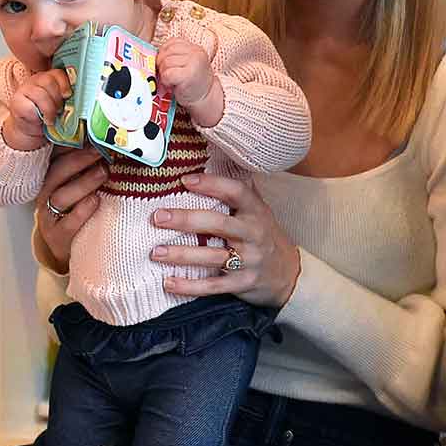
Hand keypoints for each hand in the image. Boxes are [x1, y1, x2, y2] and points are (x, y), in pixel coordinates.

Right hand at [2, 68, 72, 151]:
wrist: (32, 130)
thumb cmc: (50, 116)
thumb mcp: (63, 105)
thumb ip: (70, 98)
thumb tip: (85, 98)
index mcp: (51, 78)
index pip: (59, 73)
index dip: (65, 83)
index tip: (68, 95)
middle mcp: (37, 80)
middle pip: (49, 81)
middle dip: (57, 98)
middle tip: (60, 110)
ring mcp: (25, 89)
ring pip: (40, 93)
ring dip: (49, 107)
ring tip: (52, 117)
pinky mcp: (16, 101)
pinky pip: (29, 105)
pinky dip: (39, 114)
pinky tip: (43, 120)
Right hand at [37, 147, 105, 266]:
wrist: (68, 249)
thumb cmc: (77, 212)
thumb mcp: (79, 188)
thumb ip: (87, 170)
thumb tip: (107, 145)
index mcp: (51, 180)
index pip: (57, 159)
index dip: (72, 147)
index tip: (91, 137)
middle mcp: (46, 195)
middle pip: (57, 173)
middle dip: (79, 160)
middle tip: (100, 153)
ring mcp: (48, 216)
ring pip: (61, 196)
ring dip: (83, 183)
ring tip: (102, 173)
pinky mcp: (56, 236)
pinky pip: (67, 223)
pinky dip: (82, 211)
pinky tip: (95, 201)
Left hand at [151, 172, 299, 307]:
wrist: (288, 274)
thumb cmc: (265, 236)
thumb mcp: (259, 211)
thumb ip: (239, 191)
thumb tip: (215, 159)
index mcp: (256, 211)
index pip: (236, 192)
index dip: (212, 184)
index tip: (185, 180)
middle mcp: (253, 234)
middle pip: (219, 224)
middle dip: (186, 220)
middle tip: (158, 217)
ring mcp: (249, 260)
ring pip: (212, 257)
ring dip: (182, 255)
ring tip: (156, 252)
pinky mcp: (242, 284)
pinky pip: (213, 286)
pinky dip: (189, 286)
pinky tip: (168, 282)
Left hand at [158, 34, 224, 127]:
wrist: (206, 98)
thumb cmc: (192, 82)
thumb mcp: (187, 64)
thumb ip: (175, 56)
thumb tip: (153, 56)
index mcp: (195, 48)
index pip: (171, 43)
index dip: (164, 53)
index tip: (166, 65)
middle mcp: (196, 53)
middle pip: (167, 52)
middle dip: (161, 64)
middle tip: (166, 74)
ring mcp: (193, 63)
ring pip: (165, 62)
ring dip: (163, 73)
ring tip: (170, 80)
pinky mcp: (188, 75)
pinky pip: (167, 74)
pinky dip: (165, 80)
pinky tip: (171, 84)